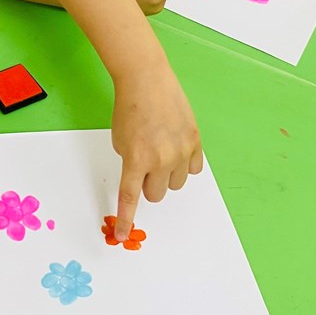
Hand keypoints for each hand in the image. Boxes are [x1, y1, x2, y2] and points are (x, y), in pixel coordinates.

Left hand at [110, 66, 202, 239]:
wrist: (147, 80)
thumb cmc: (129, 108)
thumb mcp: (119, 141)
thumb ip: (131, 163)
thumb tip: (141, 181)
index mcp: (137, 159)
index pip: (131, 198)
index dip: (126, 219)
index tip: (122, 234)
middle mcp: (161, 159)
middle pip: (156, 194)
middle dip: (149, 185)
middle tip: (144, 167)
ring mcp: (181, 151)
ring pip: (176, 184)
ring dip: (167, 175)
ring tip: (160, 153)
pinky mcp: (195, 142)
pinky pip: (193, 169)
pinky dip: (184, 165)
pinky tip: (176, 149)